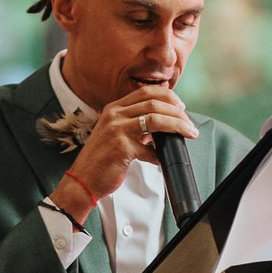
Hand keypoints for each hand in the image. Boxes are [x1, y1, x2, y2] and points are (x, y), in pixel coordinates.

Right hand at [53, 86, 198, 222]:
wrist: (82, 181)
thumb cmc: (100, 160)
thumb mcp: (115, 135)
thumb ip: (135, 126)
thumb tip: (162, 124)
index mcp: (113, 109)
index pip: (145, 92)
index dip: (168, 96)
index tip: (181, 106)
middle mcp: (114, 115)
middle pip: (154, 103)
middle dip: (178, 112)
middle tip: (189, 123)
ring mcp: (116, 130)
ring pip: (156, 120)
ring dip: (177, 126)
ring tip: (189, 133)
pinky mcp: (121, 148)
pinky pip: (149, 149)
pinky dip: (159, 155)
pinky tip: (161, 160)